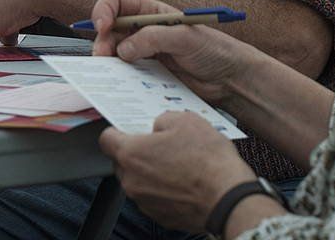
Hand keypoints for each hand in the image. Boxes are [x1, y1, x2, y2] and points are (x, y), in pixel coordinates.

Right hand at [91, 0, 251, 105]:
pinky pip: (125, 74)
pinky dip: (117, 77)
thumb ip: (154, 38)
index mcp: (153, 13)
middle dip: (101, 40)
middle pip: (109, 29)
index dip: (104, 11)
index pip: (117, 2)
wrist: (230, 79)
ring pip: (113, 52)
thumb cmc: (214, 50)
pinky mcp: (148, 74)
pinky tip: (119, 83)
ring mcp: (145, 53)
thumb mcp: (186, 37)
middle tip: (102, 57)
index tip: (102, 27)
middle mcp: (144, 31)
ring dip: (106, 60)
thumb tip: (124, 50)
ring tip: (108, 70)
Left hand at [99, 111, 255, 232]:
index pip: (107, 139)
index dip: (117, 130)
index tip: (127, 128)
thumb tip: (159, 125)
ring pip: (139, 180)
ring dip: (152, 171)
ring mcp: (145, 202)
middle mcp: (132, 181)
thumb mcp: (186, 120)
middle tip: (162, 143)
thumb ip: (163, 119)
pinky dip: (164, 188)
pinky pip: (155, 197)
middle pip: (123, 162)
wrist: (227, 197)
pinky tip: (185, 179)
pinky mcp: (160, 216)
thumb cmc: (208, 160)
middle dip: (138, 151)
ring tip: (180, 161)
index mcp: (132, 154)